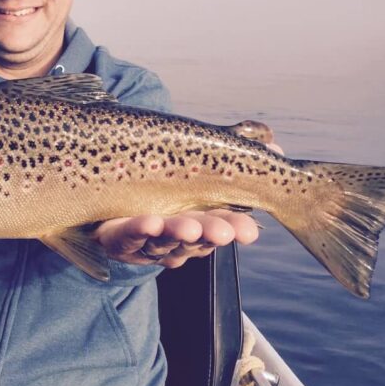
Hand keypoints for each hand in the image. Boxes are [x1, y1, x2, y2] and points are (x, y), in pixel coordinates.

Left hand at [94, 137, 282, 269]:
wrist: (109, 179)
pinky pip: (126, 236)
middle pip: (194, 238)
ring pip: (162, 240)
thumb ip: (236, 154)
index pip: (220, 226)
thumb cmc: (163, 176)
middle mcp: (173, 233)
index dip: (235, 229)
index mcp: (199, 219)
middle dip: (209, 234)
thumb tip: (275, 145)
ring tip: (188, 225)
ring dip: (177, 234)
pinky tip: (150, 222)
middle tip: (222, 231)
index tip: (249, 230)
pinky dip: (139, 230)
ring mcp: (145, 237)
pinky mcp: (116, 237)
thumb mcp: (203, 161)